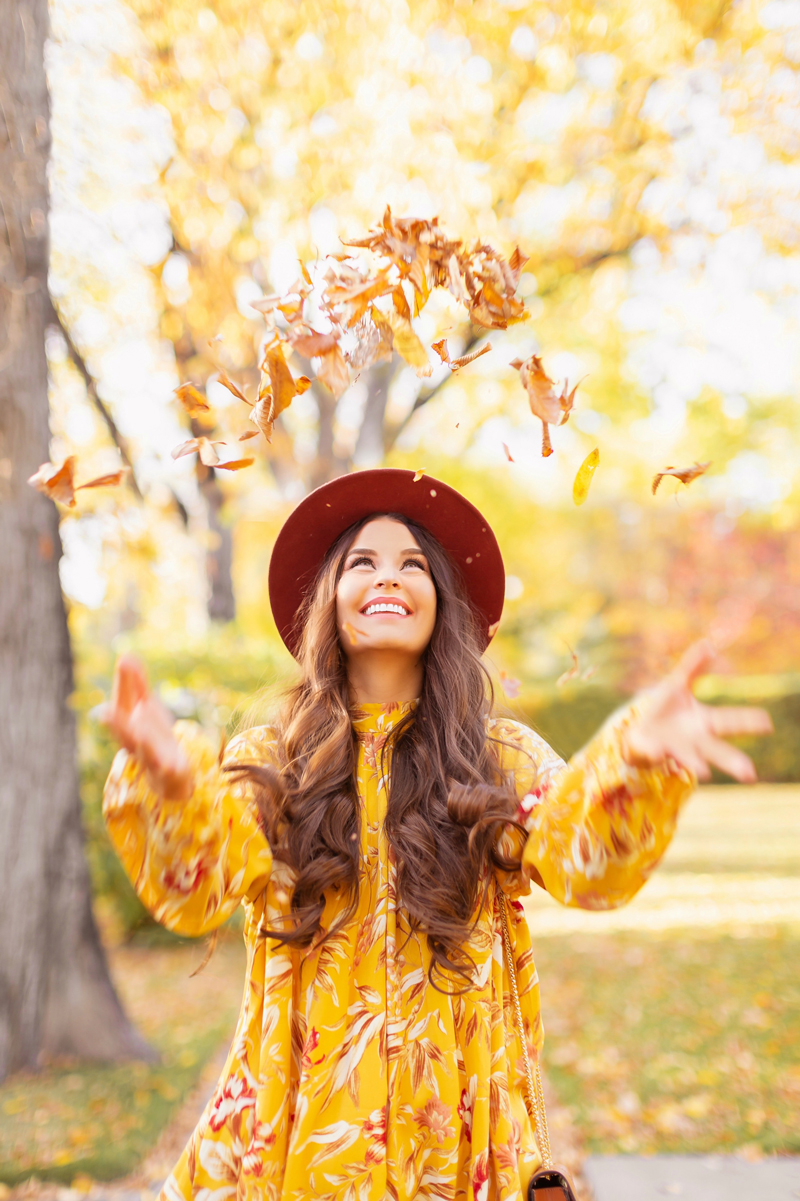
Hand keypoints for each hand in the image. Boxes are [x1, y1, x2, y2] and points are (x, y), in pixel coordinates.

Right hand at [104, 655, 193, 798]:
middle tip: (107, 713)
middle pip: (125, 732)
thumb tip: (125, 655)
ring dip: (142, 744)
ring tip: (141, 735)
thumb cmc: (152, 736)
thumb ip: (136, 684)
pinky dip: (167, 768)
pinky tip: (169, 764)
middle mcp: (134, 742)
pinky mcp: (168, 771)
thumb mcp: (146, 708)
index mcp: (128, 725)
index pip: (124, 703)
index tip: (124, 661)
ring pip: (145, 752)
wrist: (168, 775)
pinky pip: (166, 770)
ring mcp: (150, 758)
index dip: (125, 684)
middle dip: (117, 723)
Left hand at [622, 640, 772, 782]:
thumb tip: (708, 644)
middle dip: (733, 761)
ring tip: (704, 773)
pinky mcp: (653, 752)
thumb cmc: (665, 709)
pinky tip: (658, 752)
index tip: (768, 722)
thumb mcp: (678, 683)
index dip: (749, 721)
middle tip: (749, 773)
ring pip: (690, 760)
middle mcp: (694, 740)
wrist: (639, 731)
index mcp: (703, 722)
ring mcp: (674, 749)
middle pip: (717, 750)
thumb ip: (692, 666)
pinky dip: (654, 752)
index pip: (729, 721)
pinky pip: (653, 752)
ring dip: (696, 764)